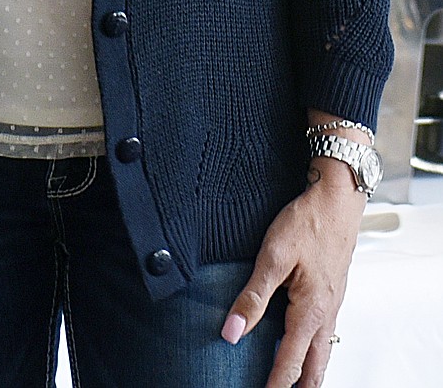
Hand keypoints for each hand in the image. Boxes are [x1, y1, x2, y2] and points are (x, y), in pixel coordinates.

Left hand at [221, 162, 365, 386]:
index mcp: (309, 311)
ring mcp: (332, 306)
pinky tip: (301, 344)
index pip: (290, 363)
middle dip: (299, 387)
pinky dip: (313, 351)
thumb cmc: (307, 222)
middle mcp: (325, 315)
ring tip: (291, 382)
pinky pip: (324, 334)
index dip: (274, 385)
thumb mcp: (273, 256)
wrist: (338, 200)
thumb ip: (253, 296)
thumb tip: (232, 331)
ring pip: (322, 353)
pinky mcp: (331, 294)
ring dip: (308, 372)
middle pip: (314, 369)